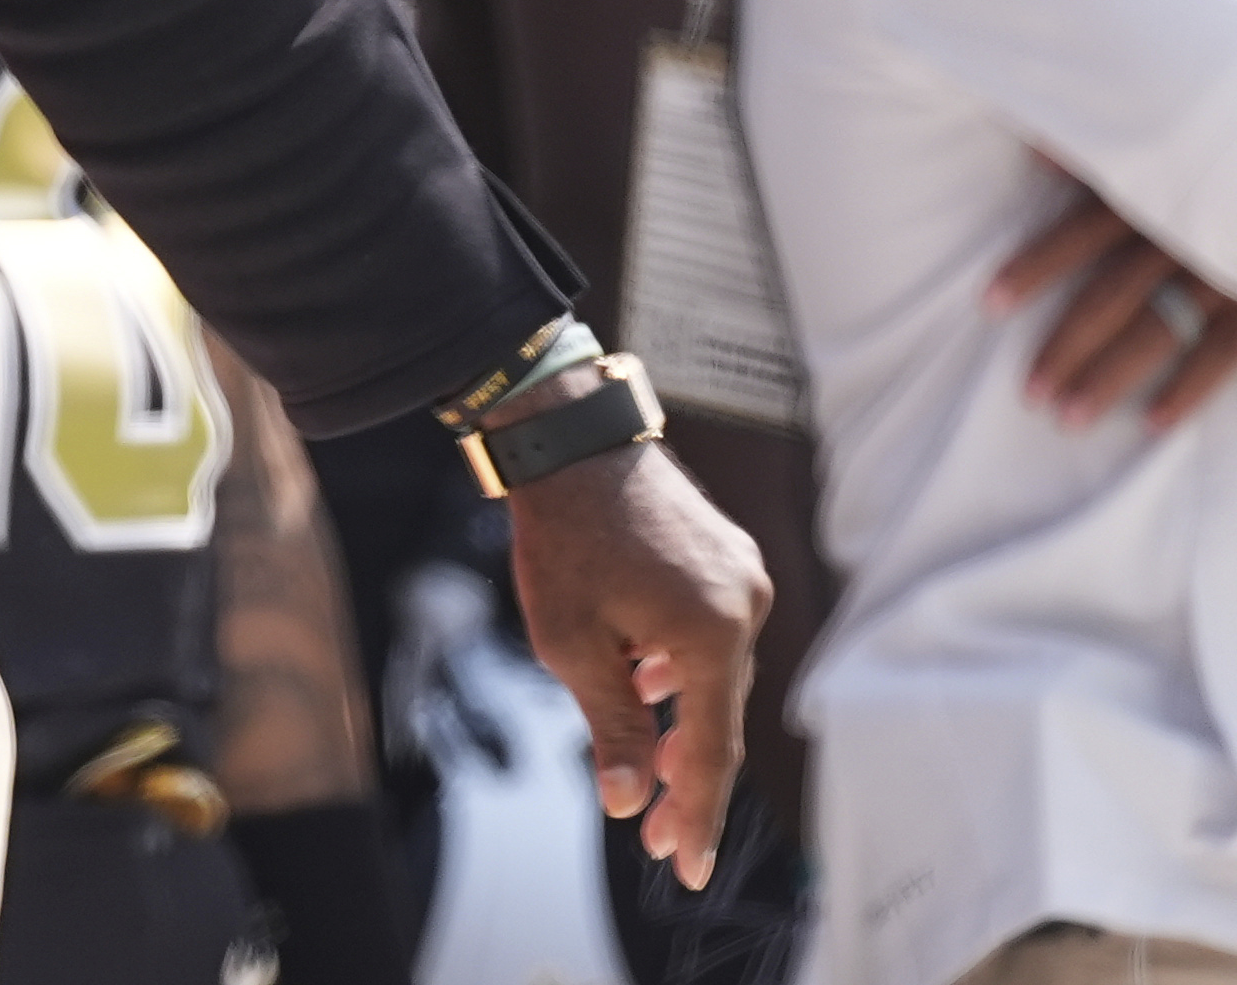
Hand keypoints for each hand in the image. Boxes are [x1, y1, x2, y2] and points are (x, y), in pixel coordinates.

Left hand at [501, 432, 770, 890]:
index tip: (688, 869)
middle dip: (685, 776)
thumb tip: (630, 802)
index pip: (712, 752)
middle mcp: (745, 607)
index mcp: (714, 636)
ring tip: (648, 766)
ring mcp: (743, 578)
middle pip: (718, 714)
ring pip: (715, 673)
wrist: (569, 438)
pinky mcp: (729, 558)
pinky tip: (646, 681)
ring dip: (682, 718)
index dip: (698, 816)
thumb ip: (612, 726)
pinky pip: (711, 633)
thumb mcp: (571, 644)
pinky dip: (681, 668)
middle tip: (656, 836)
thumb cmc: (562, 538)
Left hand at [990, 164, 1236, 430]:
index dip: (1035, 268)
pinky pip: (1225, 354)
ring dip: (1112, 378)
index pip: (1081, 234)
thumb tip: (1037, 152)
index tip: (988, 305)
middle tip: (1028, 392)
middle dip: (1067, 345)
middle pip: (1112, 296)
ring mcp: (1221, 273)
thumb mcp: (1166, 147)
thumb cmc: (1216, 162)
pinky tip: (1153, 424)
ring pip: (1160, 332)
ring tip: (1068, 419)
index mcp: (1152, 196)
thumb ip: (1102, 153)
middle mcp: (1182, 238)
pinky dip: (1191, 390)